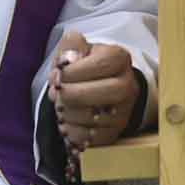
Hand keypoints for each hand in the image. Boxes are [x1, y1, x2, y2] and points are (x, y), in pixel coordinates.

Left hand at [46, 32, 138, 152]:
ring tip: (61, 107)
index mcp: (119, 58)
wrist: (100, 88)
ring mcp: (124, 111)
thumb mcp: (77, 49)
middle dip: (70, 95)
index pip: (100, 65)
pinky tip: (66, 122)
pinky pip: (91, 138)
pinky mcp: (115, 132)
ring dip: (68, 114)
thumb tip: (68, 60)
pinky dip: (72, 132)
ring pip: (94, 119)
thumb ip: (70, 46)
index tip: (58, 75)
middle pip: (101, 92)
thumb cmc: (84, 67)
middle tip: (56, 94)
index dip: (73, 72)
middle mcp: (127, 85)